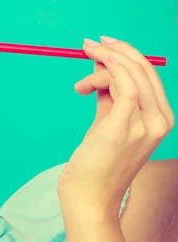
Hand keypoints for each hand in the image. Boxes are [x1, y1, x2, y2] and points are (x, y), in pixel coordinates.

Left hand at [58, 37, 173, 211]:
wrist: (90, 198)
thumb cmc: (96, 162)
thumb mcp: (108, 122)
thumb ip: (109, 94)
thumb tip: (101, 62)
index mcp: (161, 119)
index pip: (149, 74)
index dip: (127, 53)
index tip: (102, 44)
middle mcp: (160, 121)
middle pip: (143, 69)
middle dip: (114, 49)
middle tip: (88, 43)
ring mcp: (146, 125)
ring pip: (130, 73)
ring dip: (102, 62)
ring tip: (80, 85)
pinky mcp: (124, 127)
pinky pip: (123, 85)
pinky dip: (108, 69)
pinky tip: (91, 70)